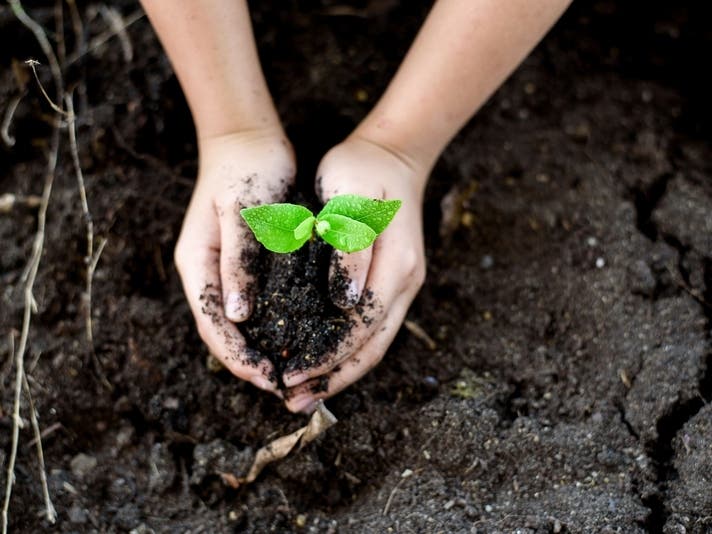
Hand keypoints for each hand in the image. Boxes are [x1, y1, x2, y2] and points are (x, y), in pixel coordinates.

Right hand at [174, 130, 294, 393]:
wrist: (248, 140)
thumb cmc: (247, 171)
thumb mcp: (243, 215)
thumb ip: (239, 263)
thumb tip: (237, 316)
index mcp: (197, 265)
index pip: (213, 325)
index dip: (238, 357)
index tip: (269, 378)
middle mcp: (205, 273)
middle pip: (221, 332)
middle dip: (248, 362)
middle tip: (283, 386)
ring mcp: (222, 269)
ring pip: (235, 323)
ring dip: (257, 350)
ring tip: (288, 371)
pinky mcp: (242, 263)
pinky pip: (251, 305)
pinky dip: (267, 326)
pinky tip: (293, 337)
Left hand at [282, 135, 427, 411]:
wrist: (392, 154)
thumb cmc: (361, 171)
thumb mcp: (348, 200)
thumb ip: (349, 252)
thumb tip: (344, 303)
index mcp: (395, 265)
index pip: (361, 327)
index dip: (327, 357)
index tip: (291, 375)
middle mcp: (404, 282)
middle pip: (372, 347)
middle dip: (333, 378)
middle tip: (293, 401)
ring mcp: (402, 283)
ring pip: (374, 343)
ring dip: (341, 372)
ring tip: (306, 394)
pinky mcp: (393, 280)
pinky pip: (372, 327)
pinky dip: (349, 350)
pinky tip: (324, 359)